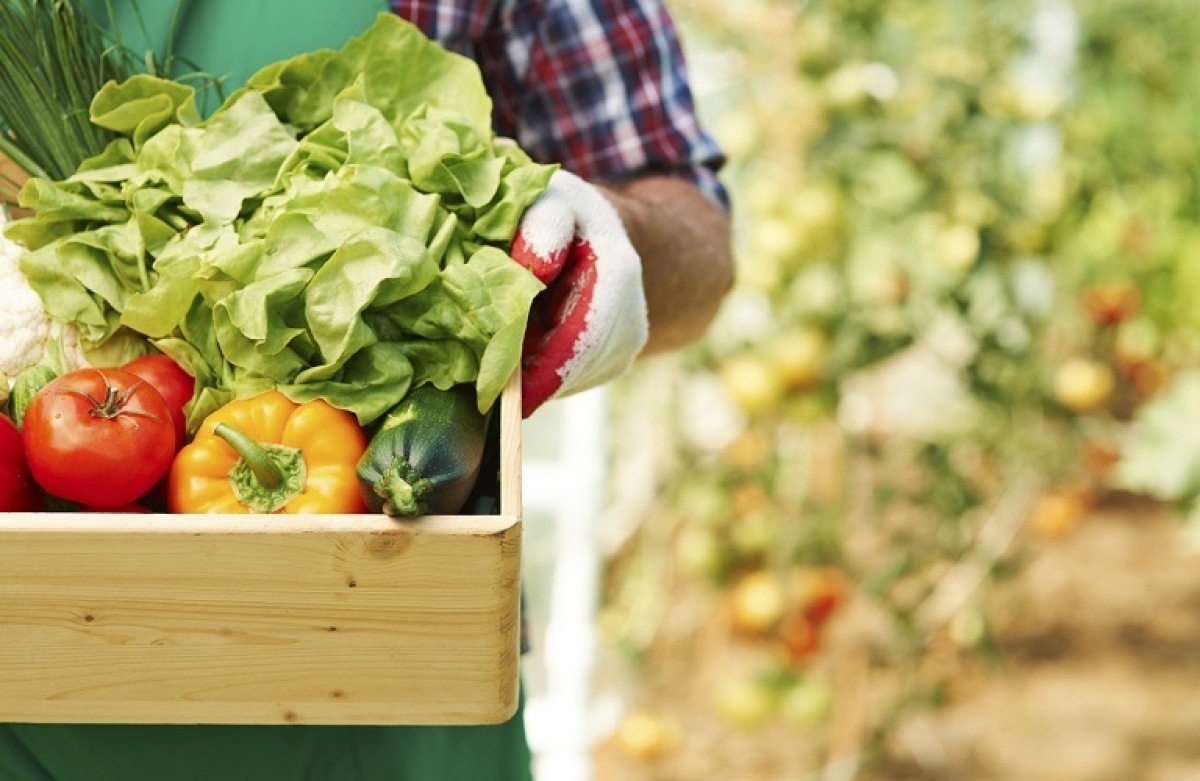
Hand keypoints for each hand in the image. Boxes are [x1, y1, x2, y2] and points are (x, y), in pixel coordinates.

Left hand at [511, 170, 648, 417]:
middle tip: (482, 381)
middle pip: (575, 367)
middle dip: (527, 378)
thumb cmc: (561, 212)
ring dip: (532, 375)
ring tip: (501, 349)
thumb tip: (534, 269)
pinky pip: (571, 380)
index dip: (546, 372)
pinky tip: (524, 346)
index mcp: (617, 275)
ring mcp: (627, 345)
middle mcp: (632, 317)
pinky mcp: (615, 361)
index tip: (509, 399)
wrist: (595, 232)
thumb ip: (543, 224)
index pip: (583, 338)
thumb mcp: (550, 200)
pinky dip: (541, 373)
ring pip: (571, 380)